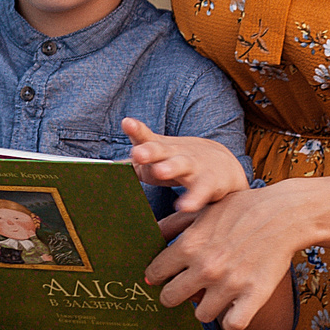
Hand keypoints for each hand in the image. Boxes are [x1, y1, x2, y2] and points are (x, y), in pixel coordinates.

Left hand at [122, 118, 247, 212]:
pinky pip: (201, 192)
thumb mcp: (157, 159)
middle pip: (162, 150)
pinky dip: (193, 199)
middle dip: (150, 150)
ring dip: (171, 167)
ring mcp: (194, 167)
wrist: (223, 166)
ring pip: (182, 165)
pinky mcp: (209, 183)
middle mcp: (176, 154)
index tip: (127, 122)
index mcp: (161, 149)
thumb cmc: (180, 163)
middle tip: (138, 152)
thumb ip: (134, 162)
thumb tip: (106, 166)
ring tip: (160, 171)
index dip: (137, 130)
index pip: (147, 137)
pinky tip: (185, 206)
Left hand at [143, 178, 307, 329]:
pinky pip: (232, 325)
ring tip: (215, 295)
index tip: (165, 276)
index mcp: (189, 245)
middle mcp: (205, 267)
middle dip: (175, 294)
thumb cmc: (242, 208)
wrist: (283, 213)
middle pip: (170, 298)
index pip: (155, 273)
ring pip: (201, 315)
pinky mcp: (253, 295)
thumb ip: (174, 223)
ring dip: (206, 307)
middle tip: (186, 289)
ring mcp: (229, 284)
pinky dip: (233, 320)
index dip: (158, 276)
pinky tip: (235, 307)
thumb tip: (150, 235)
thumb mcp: (204, 209)